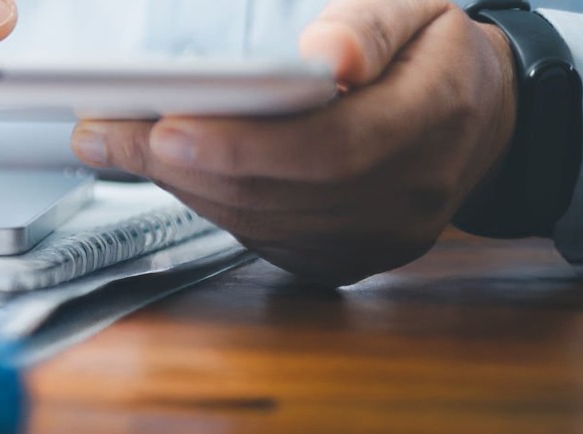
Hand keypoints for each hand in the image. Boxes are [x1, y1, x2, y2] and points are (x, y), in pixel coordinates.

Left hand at [69, 0, 518, 285]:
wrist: (478, 119)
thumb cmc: (436, 57)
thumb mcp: (419, 11)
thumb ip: (371, 25)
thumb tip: (327, 54)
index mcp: (433, 121)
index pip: (327, 151)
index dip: (241, 148)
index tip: (166, 129)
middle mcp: (406, 196)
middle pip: (275, 194)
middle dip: (177, 164)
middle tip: (103, 133)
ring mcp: (375, 239)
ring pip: (257, 223)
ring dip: (177, 185)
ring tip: (114, 143)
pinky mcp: (342, 259)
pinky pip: (259, 239)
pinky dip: (205, 203)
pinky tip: (165, 169)